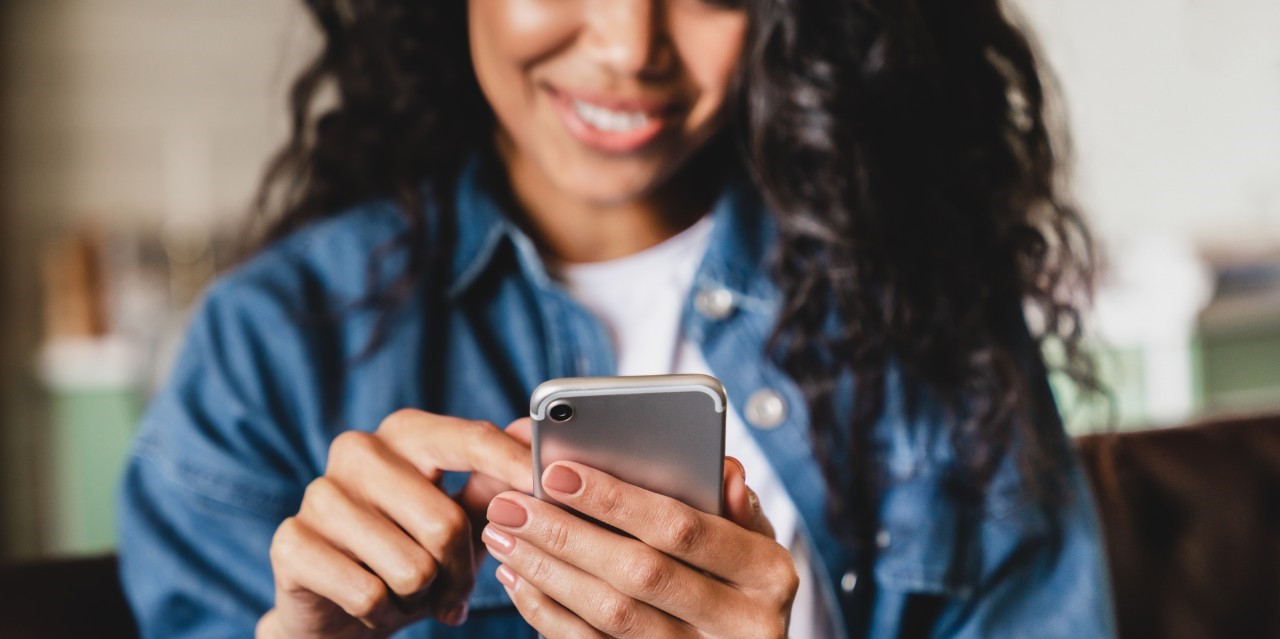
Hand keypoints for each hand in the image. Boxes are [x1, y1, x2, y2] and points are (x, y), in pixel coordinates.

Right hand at [257, 411, 533, 638]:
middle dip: (460, 571)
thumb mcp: (460, 518)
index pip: (469, 439)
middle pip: (445, 521)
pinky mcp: (291, 542)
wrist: (337, 608)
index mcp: (405, 433)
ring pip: (411, 566)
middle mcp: (358, 450)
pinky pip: (368, 594)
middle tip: (453, 589)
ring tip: (408, 592)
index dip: (512, 465)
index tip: (546, 485)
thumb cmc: (410, 552)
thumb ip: (495, 482)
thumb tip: (533, 437)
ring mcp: (319, 493)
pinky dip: (383, 614)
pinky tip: (374, 605)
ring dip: (421, 597)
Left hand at [482, 458, 797, 637]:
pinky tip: (520, 579)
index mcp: (768, 573)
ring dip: (548, 572)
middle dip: (567, 534)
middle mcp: (744, 623)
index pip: (683, 527)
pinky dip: (550, 614)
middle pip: (640, 573)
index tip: (557, 471)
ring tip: (504, 535)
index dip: (617, 500)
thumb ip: (735, 504)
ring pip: (612, 615)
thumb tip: (726, 470)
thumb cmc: (740, 579)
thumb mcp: (754, 539)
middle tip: (511, 504)